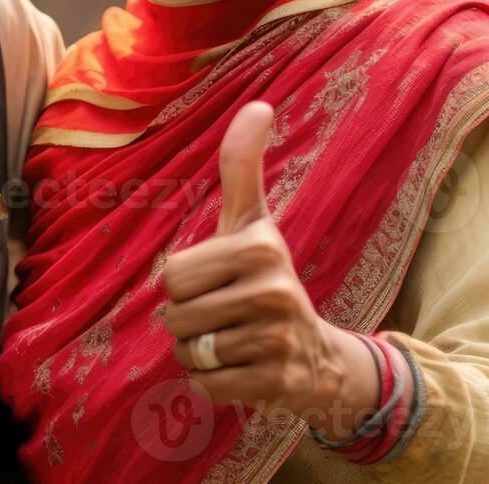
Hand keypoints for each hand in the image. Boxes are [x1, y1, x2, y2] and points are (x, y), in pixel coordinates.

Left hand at [162, 102, 376, 431]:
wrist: (316, 355)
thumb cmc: (266, 276)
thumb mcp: (253, 221)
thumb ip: (242, 165)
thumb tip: (259, 104)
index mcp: (260, 246)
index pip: (172, 275)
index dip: (184, 284)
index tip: (218, 280)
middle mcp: (273, 290)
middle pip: (176, 316)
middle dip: (188, 321)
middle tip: (224, 315)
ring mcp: (276, 339)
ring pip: (189, 351)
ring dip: (199, 352)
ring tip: (232, 340)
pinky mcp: (274, 383)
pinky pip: (205, 384)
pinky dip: (213, 381)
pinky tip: (241, 368)